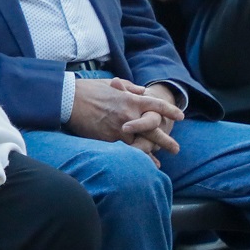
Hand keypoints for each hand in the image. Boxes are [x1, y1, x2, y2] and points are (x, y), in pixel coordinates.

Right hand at [66, 77, 181, 157]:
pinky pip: (124, 150)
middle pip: (154, 130)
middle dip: (166, 141)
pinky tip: (137, 165)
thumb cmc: (88, 89)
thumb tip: (141, 90)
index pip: (157, 105)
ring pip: (140, 144)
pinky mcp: (108, 138)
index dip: (170, 111)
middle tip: (176, 149)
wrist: (69, 99)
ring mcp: (120, 128)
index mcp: (132, 100)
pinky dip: (132, 158)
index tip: (180, 117)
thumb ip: (129, 88)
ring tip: (157, 164)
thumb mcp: (112, 84)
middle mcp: (130, 115)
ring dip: (150, 154)